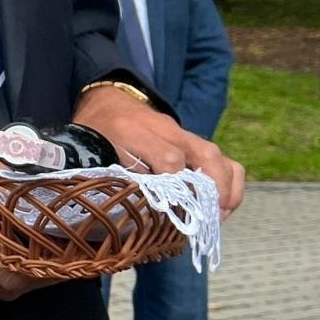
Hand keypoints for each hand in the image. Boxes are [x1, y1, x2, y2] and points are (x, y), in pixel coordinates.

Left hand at [73, 85, 244, 215]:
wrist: (108, 100)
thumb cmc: (95, 133)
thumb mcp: (91, 150)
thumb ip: (107, 172)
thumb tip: (128, 209)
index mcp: (131, 130)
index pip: (168, 158)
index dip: (176, 187)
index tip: (176, 214)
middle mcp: (164, 128)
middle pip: (203, 154)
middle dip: (212, 189)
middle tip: (209, 219)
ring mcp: (181, 132)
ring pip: (216, 154)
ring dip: (226, 187)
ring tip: (220, 215)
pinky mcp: (191, 139)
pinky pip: (221, 156)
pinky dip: (229, 180)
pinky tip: (224, 203)